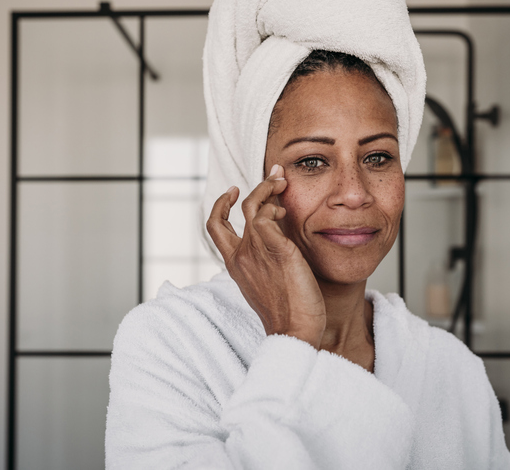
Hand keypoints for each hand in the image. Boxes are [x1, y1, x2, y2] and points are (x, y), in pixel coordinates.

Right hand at [206, 165, 325, 348]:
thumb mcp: (267, 284)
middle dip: (241, 191)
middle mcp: (239, 257)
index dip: (221, 206)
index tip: (235, 193)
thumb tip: (278, 241)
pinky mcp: (275, 249)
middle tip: (268, 177)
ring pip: (252, 206)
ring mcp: (254, 252)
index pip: (215, 229)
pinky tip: (286, 211)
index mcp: (234, 266)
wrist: (294, 332)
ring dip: (267, 188)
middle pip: (224, 214)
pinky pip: (266, 214)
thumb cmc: (287, 314)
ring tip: (283, 184)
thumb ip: (265, 262)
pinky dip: (274, 205)